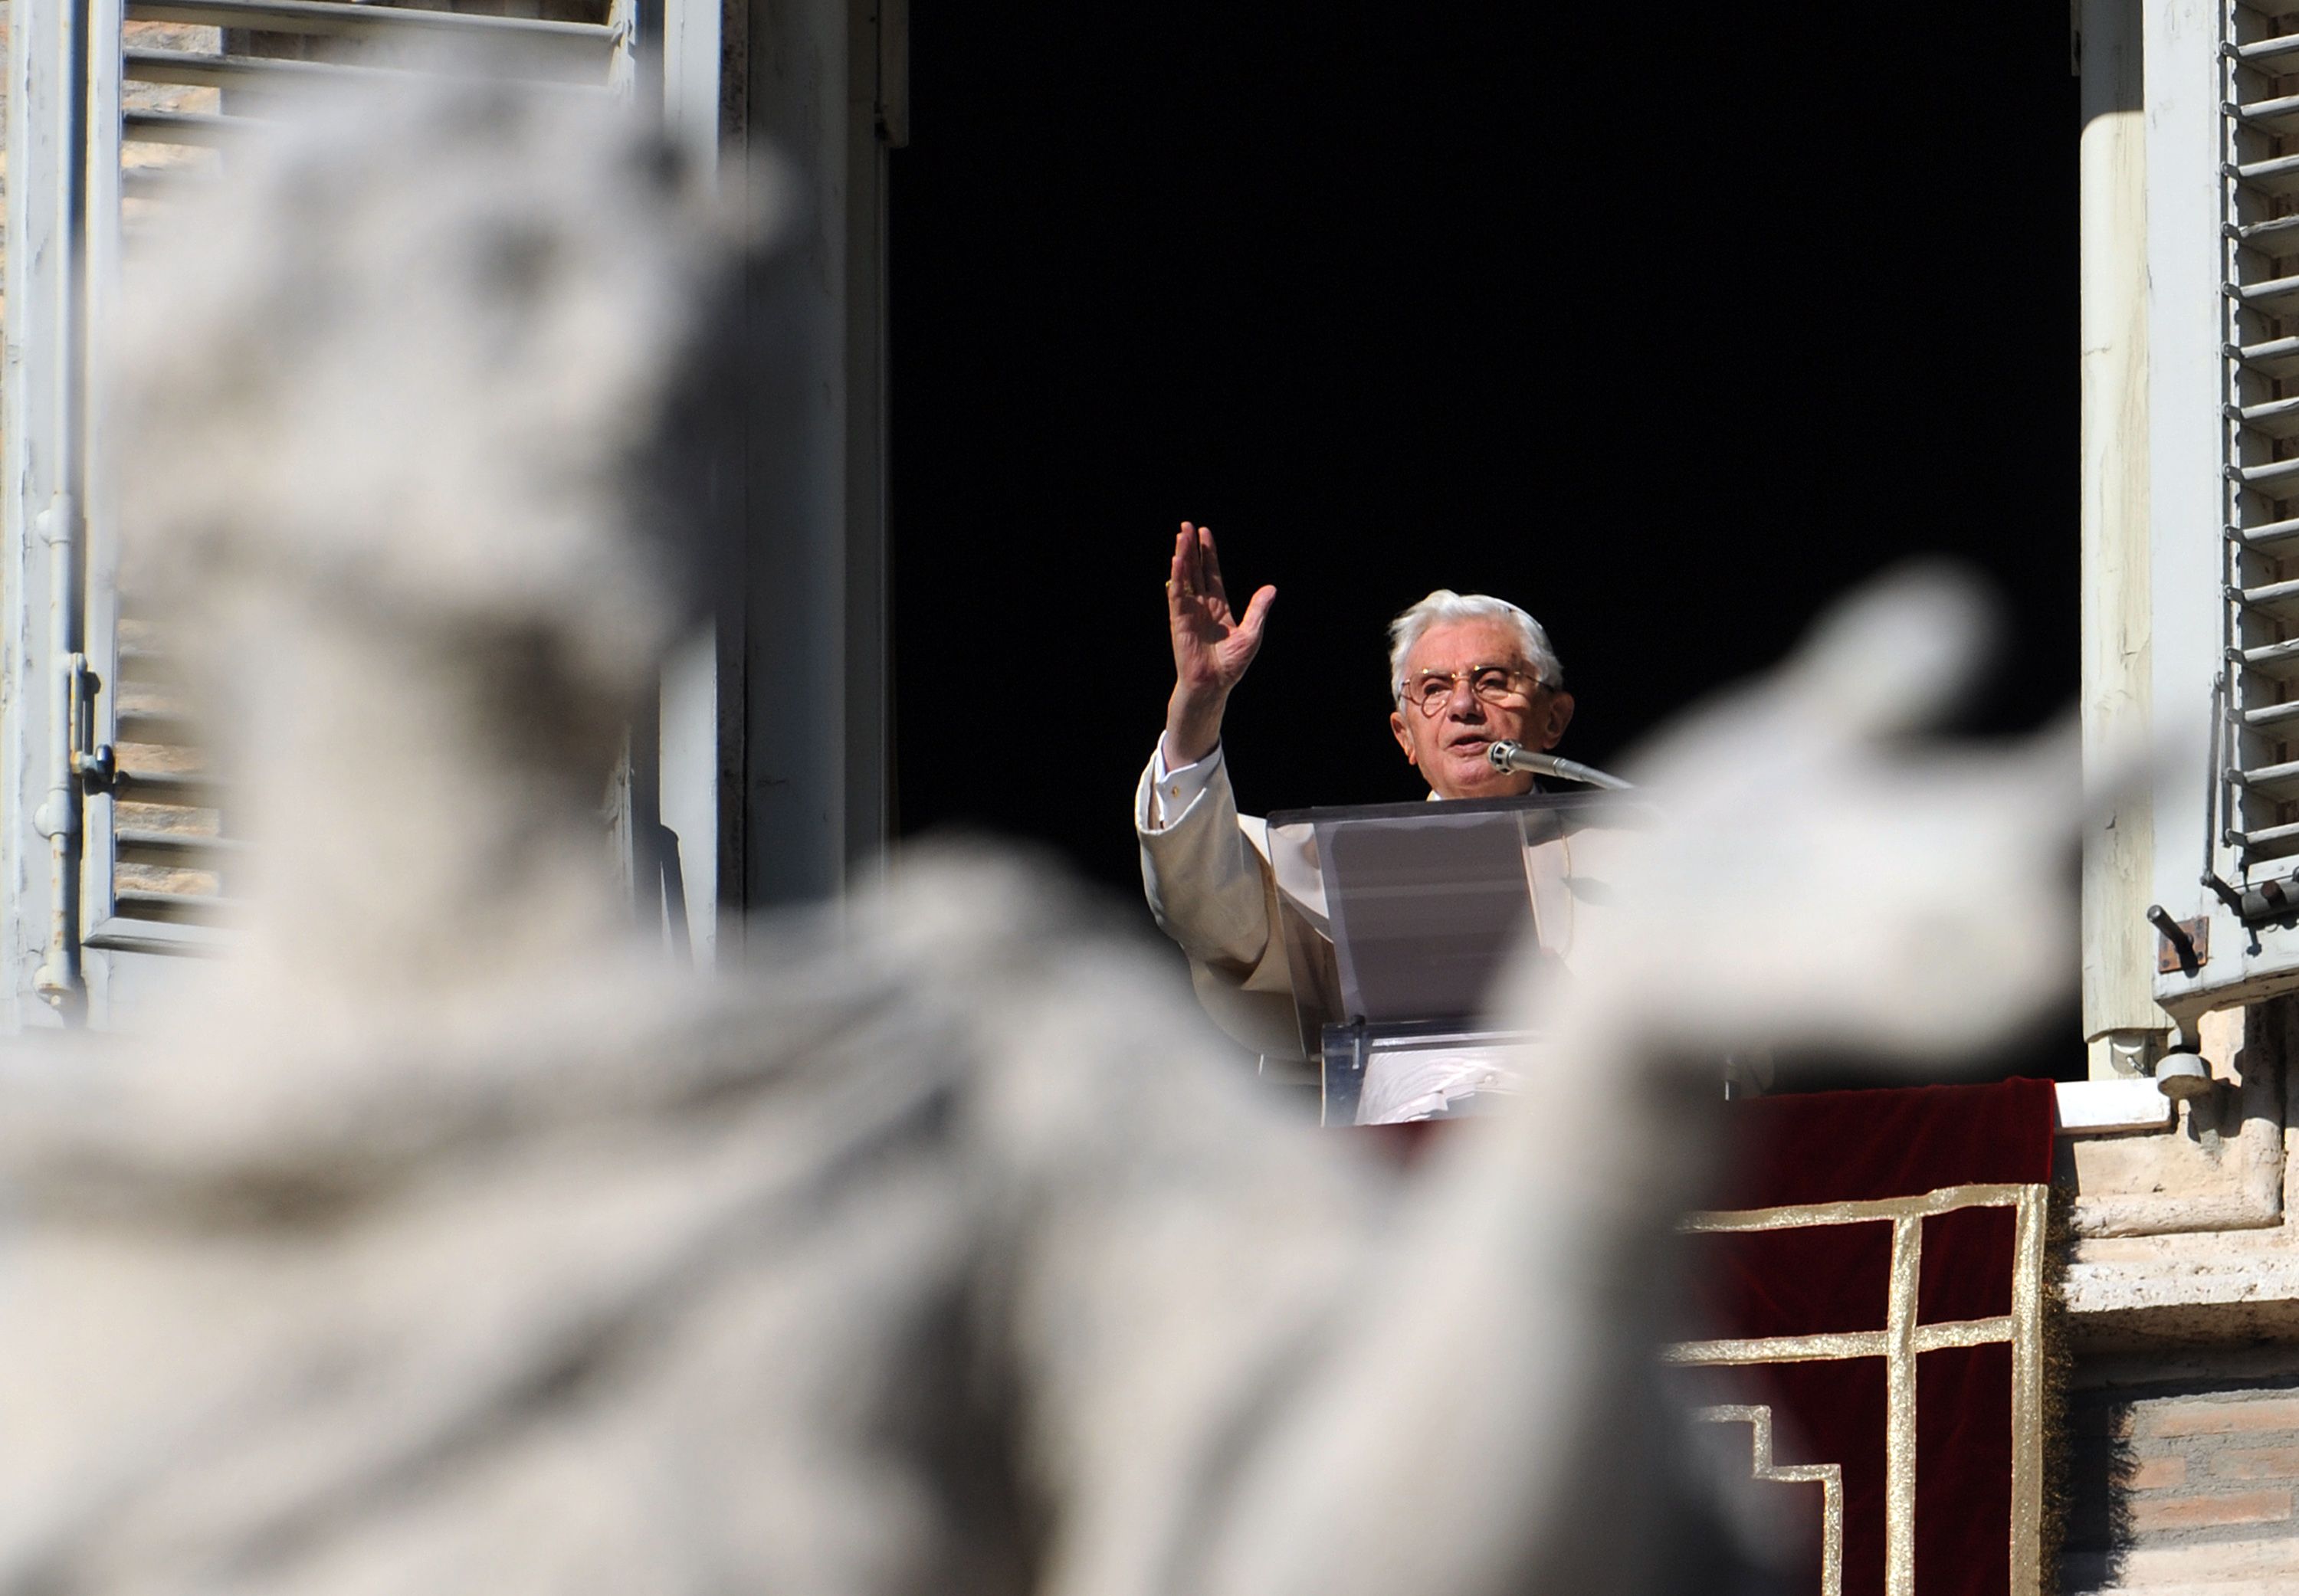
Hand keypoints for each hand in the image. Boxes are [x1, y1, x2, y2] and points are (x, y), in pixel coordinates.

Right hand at [1164, 521, 1274, 765]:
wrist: (1215, 684)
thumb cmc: (1232, 664)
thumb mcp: (1252, 633)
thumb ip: (1258, 609)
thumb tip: (1271, 588)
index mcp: (1218, 606)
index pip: (1211, 573)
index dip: (1208, 553)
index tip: (1204, 533)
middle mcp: (1201, 605)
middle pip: (1195, 570)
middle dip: (1191, 548)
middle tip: (1186, 526)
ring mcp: (1189, 611)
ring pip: (1185, 578)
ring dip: (1182, 557)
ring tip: (1180, 535)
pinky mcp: (1179, 620)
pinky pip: (1177, 595)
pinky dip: (1176, 578)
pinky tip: (1176, 561)